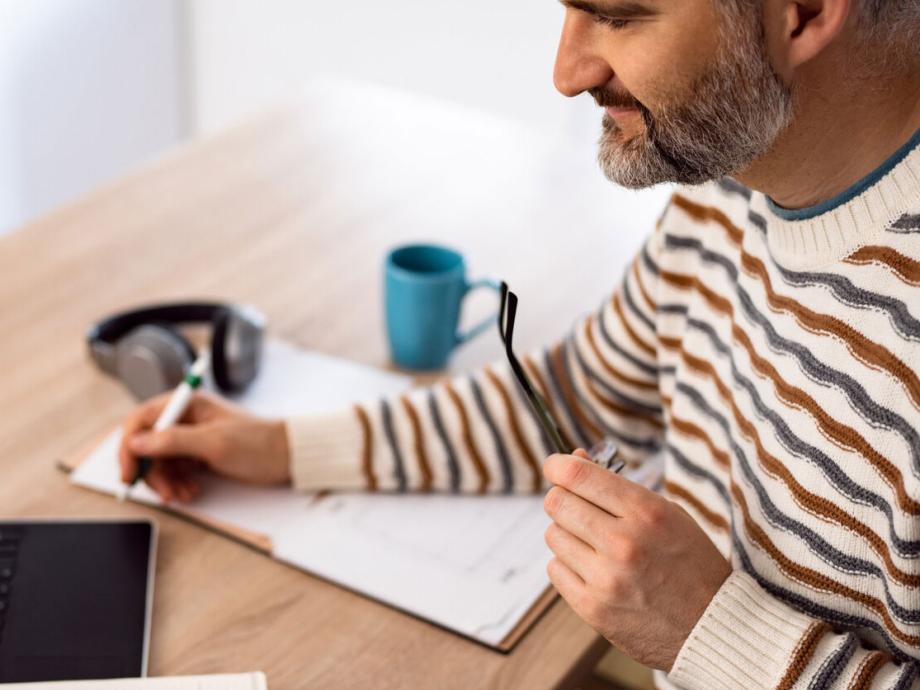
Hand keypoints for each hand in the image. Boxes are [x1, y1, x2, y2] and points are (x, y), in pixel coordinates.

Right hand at [118, 390, 290, 501]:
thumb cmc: (259, 443)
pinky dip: (179, 484)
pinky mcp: (200, 454)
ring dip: (166, 481)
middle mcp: (186, 418)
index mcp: (187, 404)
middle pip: (147, 444)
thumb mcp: (214, 443)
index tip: (129, 473)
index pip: (141, 420)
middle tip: (166, 493)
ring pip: (160, 461)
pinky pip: (177, 470)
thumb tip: (136, 442)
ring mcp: (192, 437)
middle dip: (152, 471)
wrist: (289, 458)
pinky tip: (192, 493)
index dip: (129, 446)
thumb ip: (173, 440)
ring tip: (184, 495)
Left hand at [542, 450, 729, 670]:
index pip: (578, 476)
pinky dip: (568, 565)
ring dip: (567, 534)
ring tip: (594, 544)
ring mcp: (606, 578)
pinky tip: (593, 568)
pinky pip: (555, 570)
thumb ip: (619, 488)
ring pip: (553, 535)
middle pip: (557, 503)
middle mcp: (623, 543)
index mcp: (646, 512)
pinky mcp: (593, 608)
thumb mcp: (667, 513)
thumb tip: (572, 461)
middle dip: (562, 498)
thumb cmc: (690, 562)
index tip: (555, 467)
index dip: (557, 465)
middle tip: (577, 506)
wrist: (711, 626)